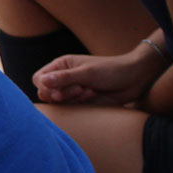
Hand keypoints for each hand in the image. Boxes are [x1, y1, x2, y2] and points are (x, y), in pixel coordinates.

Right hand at [33, 47, 164, 106]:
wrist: (133, 78)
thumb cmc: (111, 70)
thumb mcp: (87, 73)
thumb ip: (64, 78)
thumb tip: (41, 81)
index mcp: (62, 65)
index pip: (39, 79)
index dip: (45, 86)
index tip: (59, 89)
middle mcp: (64, 77)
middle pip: (45, 92)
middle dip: (60, 94)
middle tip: (78, 90)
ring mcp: (71, 90)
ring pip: (58, 102)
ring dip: (71, 99)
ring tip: (89, 91)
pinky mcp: (80, 101)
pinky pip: (70, 108)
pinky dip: (79, 104)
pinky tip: (93, 95)